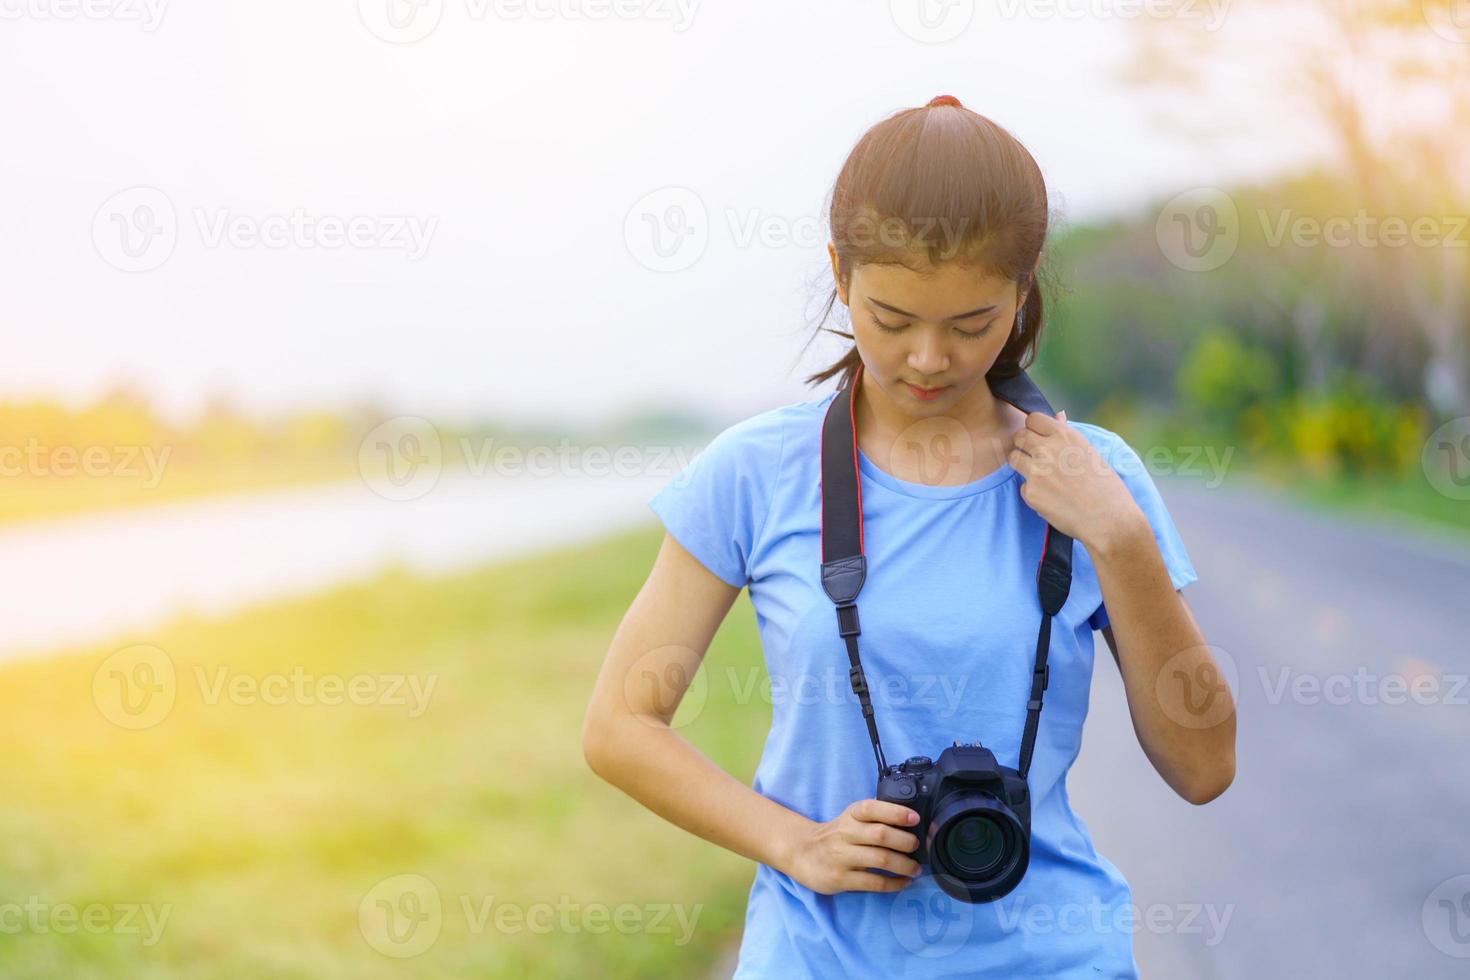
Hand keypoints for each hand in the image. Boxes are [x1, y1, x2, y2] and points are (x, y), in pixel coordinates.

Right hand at [782, 799, 922, 894]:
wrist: (801, 852)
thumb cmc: (836, 835)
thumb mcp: (850, 819)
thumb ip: (874, 817)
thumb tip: (910, 818)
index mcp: (850, 816)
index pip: (872, 809)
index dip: (895, 812)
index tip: (915, 819)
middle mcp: (845, 834)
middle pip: (880, 835)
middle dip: (905, 842)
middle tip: (917, 847)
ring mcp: (841, 857)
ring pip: (881, 860)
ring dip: (905, 865)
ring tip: (915, 868)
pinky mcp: (841, 879)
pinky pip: (874, 883)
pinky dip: (894, 884)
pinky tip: (903, 882)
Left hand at [1008, 410, 1145, 551]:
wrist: (1108, 519)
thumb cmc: (1105, 487)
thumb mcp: (1090, 452)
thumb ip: (1067, 435)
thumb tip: (1059, 415)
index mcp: (1065, 435)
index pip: (1033, 419)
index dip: (1034, 429)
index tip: (1040, 438)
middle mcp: (1047, 449)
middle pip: (1018, 436)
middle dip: (1023, 444)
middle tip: (1035, 457)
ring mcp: (1036, 470)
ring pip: (1013, 458)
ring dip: (1022, 465)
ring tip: (1041, 476)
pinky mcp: (1031, 492)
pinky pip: (1023, 486)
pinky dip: (1033, 492)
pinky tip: (1051, 498)